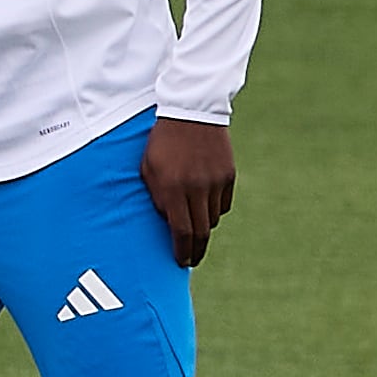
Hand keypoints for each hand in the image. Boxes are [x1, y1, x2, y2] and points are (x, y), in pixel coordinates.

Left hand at [141, 117, 235, 266]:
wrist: (191, 114)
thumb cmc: (161, 143)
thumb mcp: (148, 170)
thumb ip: (158, 198)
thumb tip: (169, 224)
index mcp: (173, 188)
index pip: (181, 231)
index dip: (182, 251)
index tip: (181, 263)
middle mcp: (197, 189)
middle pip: (201, 231)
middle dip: (196, 249)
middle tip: (191, 259)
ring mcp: (215, 183)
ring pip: (212, 219)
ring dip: (203, 227)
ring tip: (193, 229)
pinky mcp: (229, 176)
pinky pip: (222, 204)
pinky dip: (213, 209)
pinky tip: (203, 206)